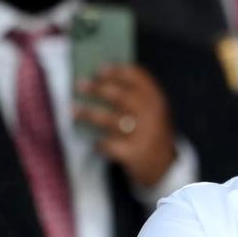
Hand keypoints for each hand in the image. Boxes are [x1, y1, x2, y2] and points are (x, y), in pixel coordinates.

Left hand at [74, 64, 176, 187]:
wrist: (165, 167)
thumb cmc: (150, 132)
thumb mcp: (151, 112)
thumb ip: (134, 96)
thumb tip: (97, 80)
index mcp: (157, 101)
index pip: (139, 78)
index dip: (118, 71)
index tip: (99, 69)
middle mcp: (152, 116)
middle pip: (121, 96)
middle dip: (98, 89)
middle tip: (79, 85)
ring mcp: (143, 135)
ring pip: (111, 120)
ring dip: (89, 113)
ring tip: (73, 110)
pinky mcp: (134, 154)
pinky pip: (109, 144)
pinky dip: (99, 143)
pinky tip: (95, 143)